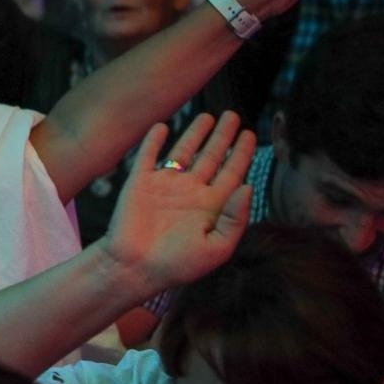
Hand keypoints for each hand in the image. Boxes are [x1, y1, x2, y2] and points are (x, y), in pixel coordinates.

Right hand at [101, 112, 255, 296]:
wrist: (134, 268)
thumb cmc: (177, 265)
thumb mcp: (217, 248)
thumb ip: (235, 219)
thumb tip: (248, 187)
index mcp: (210, 207)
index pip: (231, 173)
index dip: (241, 154)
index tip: (250, 134)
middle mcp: (190, 192)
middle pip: (211, 157)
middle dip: (223, 137)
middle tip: (233, 116)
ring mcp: (165, 185)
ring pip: (183, 151)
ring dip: (195, 133)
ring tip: (208, 116)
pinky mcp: (140, 183)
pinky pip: (149, 155)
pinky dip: (154, 140)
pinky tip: (163, 126)